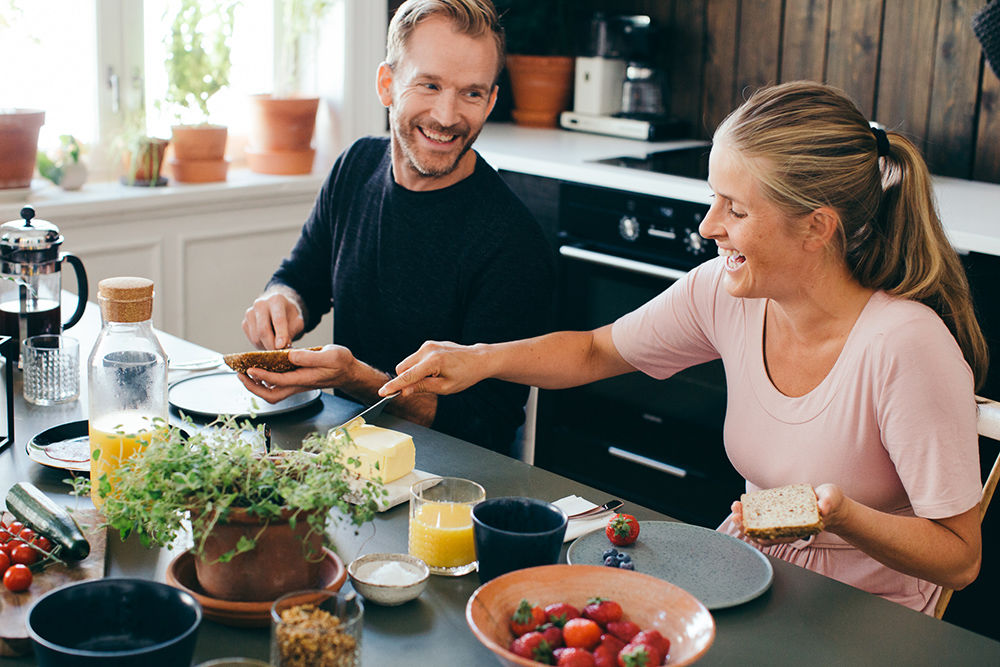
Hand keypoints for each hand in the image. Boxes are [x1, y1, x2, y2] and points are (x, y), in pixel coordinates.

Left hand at [237, 345, 356, 402]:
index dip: (262, 375)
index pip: (279, 381)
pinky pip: (276, 386)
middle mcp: (298, 385)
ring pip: (271, 393)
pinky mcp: (296, 382)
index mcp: (305, 379)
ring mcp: (296, 385)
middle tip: (241, 375)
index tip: (250, 368)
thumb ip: (310, 356)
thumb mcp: (330, 355)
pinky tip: (260, 370)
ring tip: (245, 373)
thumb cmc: (341, 364)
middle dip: (253, 387)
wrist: (349, 373)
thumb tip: (290, 355)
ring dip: (256, 385)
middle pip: (271, 395)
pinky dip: (264, 380)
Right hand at [242, 290, 304, 350]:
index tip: (282, 347)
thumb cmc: (290, 316)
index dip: (280, 334)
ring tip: (277, 346)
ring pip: (256, 337)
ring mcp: (250, 313)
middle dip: (272, 345)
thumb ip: (292, 331)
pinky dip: (261, 345)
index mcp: (276, 300)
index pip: (278, 319)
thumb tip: (282, 346)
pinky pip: (251, 339)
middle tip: (280, 353)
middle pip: (263, 330)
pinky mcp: (245, 323)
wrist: (278, 309)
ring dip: (267, 346)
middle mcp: (260, 304)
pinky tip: (269, 342)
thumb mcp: (298, 321)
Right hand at [379, 341, 487, 396]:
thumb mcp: (445, 387)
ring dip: (413, 373)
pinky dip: (419, 367)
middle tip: (419, 388)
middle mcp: (428, 350)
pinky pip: (415, 358)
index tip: (382, 392)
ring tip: (433, 377)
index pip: (407, 376)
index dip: (394, 386)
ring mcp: (428, 345)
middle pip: (402, 368)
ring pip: (407, 363)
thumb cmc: (465, 375)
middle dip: (405, 379)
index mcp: (433, 361)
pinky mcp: (429, 344)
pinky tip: (435, 370)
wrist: (478, 359)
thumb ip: (423, 388)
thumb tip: (404, 391)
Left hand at [730, 483, 844, 546]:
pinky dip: (750, 512)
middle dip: (746, 525)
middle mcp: (788, 528)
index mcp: (799, 528)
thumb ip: (828, 502)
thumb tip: (823, 508)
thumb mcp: (831, 498)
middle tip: (735, 513)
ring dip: (745, 519)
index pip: (777, 537)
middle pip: (763, 534)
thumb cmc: (830, 501)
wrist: (830, 503)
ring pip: (759, 528)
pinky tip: (742, 504)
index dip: (762, 534)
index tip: (750, 526)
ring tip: (735, 507)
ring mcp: (782, 522)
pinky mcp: (779, 514)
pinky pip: (762, 517)